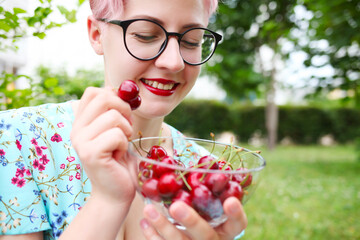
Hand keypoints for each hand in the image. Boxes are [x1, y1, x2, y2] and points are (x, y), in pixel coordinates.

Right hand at [71, 87, 134, 204]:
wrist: (115, 192)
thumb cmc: (119, 161)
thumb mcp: (116, 131)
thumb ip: (114, 111)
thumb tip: (121, 89)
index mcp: (81, 122)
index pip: (93, 92)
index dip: (114, 96)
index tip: (122, 113)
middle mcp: (76, 130)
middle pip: (104, 97)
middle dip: (124, 110)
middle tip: (126, 129)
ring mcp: (81, 141)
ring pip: (114, 116)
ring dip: (126, 130)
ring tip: (121, 145)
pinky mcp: (90, 153)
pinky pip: (117, 135)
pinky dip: (124, 144)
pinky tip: (118, 156)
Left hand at [140, 197, 246, 239]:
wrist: (193, 236)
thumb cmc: (203, 209)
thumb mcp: (210, 201)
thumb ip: (208, 187)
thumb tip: (204, 159)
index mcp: (227, 227)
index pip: (238, 223)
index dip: (236, 214)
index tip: (230, 201)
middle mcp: (214, 239)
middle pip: (205, 235)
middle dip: (191, 221)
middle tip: (175, 206)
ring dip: (164, 226)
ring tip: (148, 210)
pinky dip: (153, 235)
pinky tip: (144, 221)